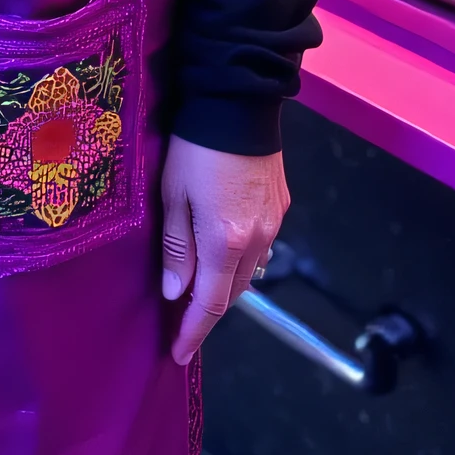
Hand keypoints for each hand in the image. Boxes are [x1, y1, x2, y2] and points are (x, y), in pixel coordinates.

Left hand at [159, 139, 287, 367]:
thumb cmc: (195, 146)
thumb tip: (174, 292)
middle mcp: (257, 240)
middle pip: (232, 292)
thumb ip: (175, 248)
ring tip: (200, 286)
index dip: (192, 332)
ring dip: (226, 284)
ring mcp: (274, 222)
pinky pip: (262, 246)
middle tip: (180, 318)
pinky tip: (225, 251)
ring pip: (249, 271)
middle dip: (207, 310)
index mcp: (225, 242)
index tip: (178, 353)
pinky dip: (241, 258)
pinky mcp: (281, 204)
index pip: (209, 304)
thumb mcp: (172, 195)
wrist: (239, 101)